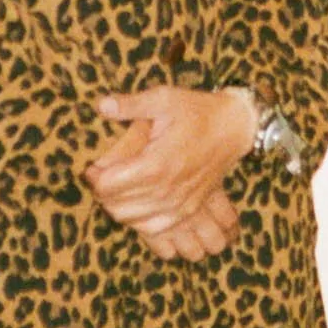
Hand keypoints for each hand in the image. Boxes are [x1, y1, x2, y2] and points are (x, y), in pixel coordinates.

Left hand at [85, 86, 257, 260]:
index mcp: (156, 163)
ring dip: (119, 206)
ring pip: (132, 220)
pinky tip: (137, 203)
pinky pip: (154, 229)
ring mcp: (179, 204)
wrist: (233, 128)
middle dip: (103, 192)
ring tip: (119, 186)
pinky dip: (139, 220)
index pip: (108, 185)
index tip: (94, 164)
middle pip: (116, 206)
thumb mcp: (163, 99)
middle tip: (103, 174)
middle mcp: (166, 190)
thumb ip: (130, 105)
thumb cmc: (197, 112)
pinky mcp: (188, 210)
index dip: (94, 176)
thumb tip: (101, 106)